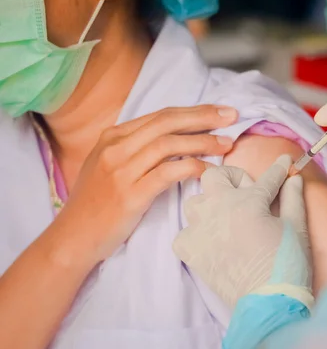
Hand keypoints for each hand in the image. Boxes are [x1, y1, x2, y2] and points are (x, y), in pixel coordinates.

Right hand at [53, 105, 238, 264]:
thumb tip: (176, 139)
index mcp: (113, 136)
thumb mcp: (110, 166)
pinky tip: (209, 171)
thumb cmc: (97, 203)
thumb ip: (136, 149)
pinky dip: (193, 167)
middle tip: (231, 116)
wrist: (74, 238)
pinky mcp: (130, 195)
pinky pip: (168, 174)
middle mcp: (115, 148)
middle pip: (167, 122)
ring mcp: (121, 170)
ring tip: (226, 144)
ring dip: (202, 142)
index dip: (194, 111)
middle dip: (203, 117)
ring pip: (169, 145)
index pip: (161, 116)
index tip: (220, 111)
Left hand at [173, 155, 312, 309]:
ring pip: (196, 202)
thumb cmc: (287, 264)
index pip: (267, 177)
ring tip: (229, 218)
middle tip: (249, 193)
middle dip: (233, 178)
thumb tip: (294, 177)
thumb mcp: (297, 226)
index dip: (279, 169)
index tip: (284, 162)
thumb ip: (293, 197)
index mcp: (249, 200)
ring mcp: (201, 229)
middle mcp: (219, 208)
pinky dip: (196, 234)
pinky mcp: (191, 252)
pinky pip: (184, 232)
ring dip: (211, 204)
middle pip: (215, 176)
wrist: (269, 303)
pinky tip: (214, 241)